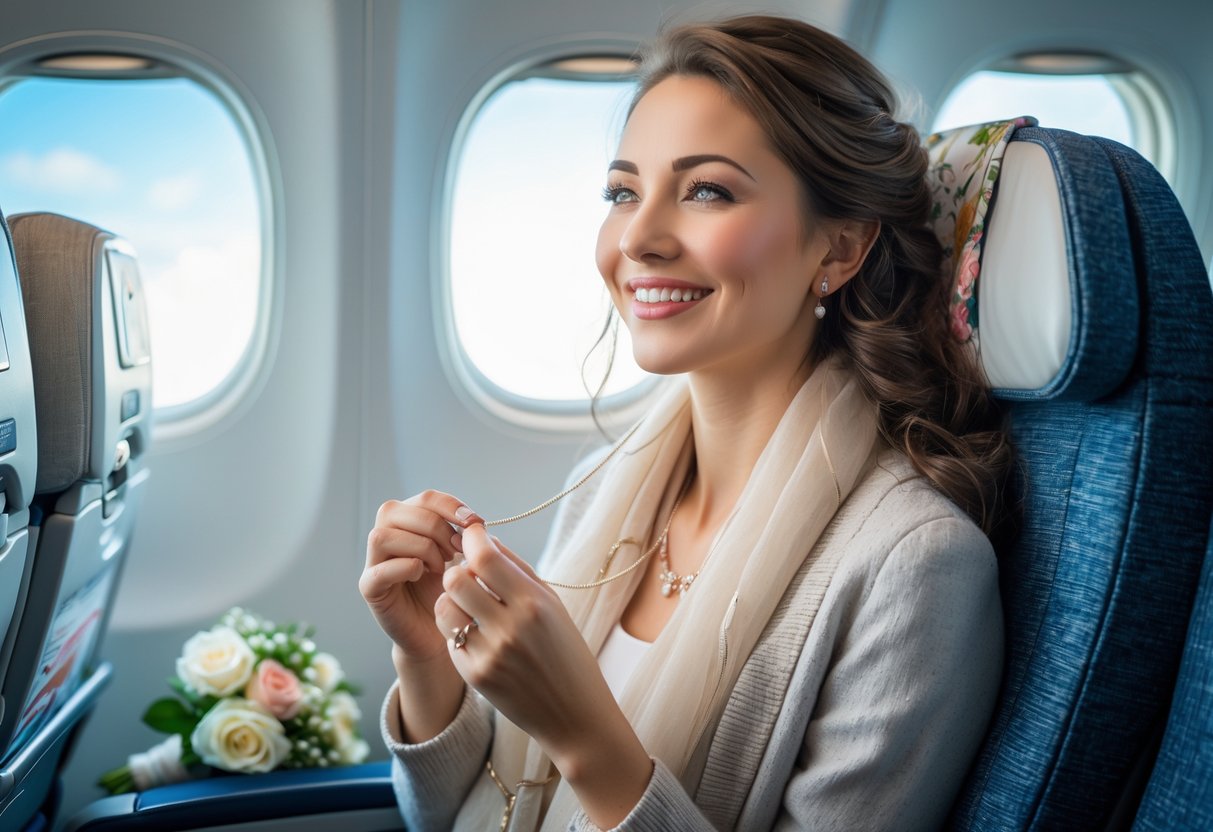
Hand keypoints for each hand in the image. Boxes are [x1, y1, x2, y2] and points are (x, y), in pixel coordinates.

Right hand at [360, 490, 479, 662]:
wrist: (441, 632)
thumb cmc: (450, 591)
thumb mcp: (461, 557)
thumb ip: (464, 535)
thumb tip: (475, 522)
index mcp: (408, 523)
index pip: (424, 498)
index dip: (451, 505)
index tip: (476, 523)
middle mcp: (386, 537)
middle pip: (396, 510)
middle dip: (436, 526)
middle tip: (457, 550)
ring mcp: (373, 563)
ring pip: (382, 536)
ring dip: (420, 547)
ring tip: (440, 566)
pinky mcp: (370, 589)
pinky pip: (379, 570)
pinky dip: (406, 567)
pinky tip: (423, 576)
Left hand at [437, 525, 652, 825]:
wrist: (574, 714)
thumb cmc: (566, 651)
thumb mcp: (553, 604)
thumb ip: (518, 569)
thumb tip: (484, 539)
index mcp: (534, 604)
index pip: (485, 558)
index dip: (472, 540)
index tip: (472, 535)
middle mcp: (510, 628)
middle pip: (455, 580)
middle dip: (458, 571)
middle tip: (470, 575)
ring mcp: (490, 654)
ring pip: (444, 607)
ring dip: (452, 600)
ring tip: (470, 605)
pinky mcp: (475, 676)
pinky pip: (449, 638)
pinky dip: (457, 629)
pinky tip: (476, 633)